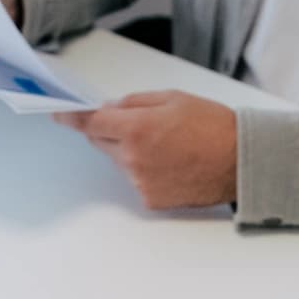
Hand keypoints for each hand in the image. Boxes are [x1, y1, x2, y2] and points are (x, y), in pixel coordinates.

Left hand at [54, 91, 237, 210]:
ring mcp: (140, 182)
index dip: (72, 117)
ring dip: (130, 151)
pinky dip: (145, 170)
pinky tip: (171, 163)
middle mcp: (133, 159)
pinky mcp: (150, 199)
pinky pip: (135, 179)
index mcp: (137, 129)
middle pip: (101, 141)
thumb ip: (133, 103)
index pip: (90, 123)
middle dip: (111, 130)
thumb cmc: (212, 126)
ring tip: (167, 145)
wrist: (239, 161)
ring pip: (119, 161)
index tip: (59, 114)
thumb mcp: (172, 99)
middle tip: (141, 124)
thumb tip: (108, 109)